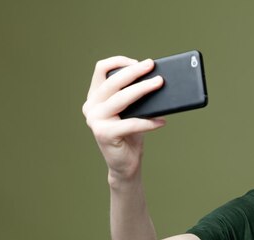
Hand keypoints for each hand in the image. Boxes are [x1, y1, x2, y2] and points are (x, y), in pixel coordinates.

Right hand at [82, 56, 165, 181]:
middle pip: (113, 81)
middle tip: (152, 66)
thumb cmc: (131, 135)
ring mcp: (95, 120)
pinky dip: (149, 122)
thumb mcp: (133, 110)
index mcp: (95, 97)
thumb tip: (157, 77)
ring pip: (122, 98)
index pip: (101, 69)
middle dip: (135, 71)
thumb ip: (136, 95)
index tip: (139, 62)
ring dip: (143, 89)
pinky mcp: (104, 133)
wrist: (125, 164)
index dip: (119, 62)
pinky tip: (162, 121)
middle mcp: (91, 106)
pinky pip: (131, 123)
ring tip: (159, 84)